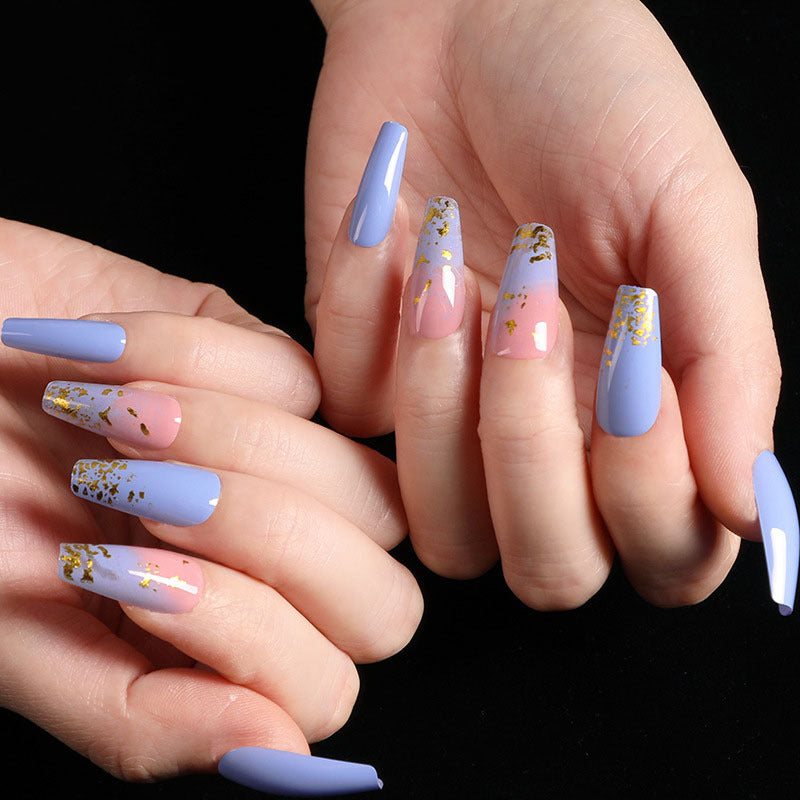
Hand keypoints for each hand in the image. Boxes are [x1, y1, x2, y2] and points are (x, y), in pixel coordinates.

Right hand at [0, 217, 421, 779]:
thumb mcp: (14, 631)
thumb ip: (137, 717)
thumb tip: (278, 756)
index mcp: (214, 649)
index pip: (323, 687)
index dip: (250, 637)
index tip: (128, 576)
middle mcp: (267, 568)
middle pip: (380, 596)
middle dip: (267, 537)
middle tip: (132, 489)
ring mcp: (285, 466)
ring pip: (363, 479)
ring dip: (226, 443)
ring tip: (101, 417)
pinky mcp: (270, 369)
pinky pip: (302, 377)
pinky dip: (194, 361)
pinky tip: (104, 359)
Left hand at [305, 0, 780, 607]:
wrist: (460, 19)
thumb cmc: (593, 98)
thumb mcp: (690, 212)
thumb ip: (731, 364)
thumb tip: (758, 509)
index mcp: (645, 415)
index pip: (665, 553)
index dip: (649, 496)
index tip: (634, 363)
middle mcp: (549, 441)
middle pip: (546, 569)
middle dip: (535, 458)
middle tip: (535, 311)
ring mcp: (449, 420)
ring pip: (443, 529)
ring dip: (444, 404)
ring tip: (453, 266)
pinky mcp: (362, 371)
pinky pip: (355, 412)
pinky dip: (364, 314)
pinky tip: (390, 226)